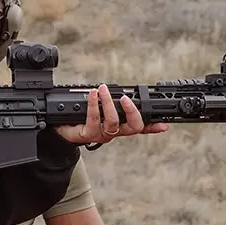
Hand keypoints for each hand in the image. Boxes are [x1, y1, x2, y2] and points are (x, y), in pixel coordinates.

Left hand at [54, 84, 168, 144]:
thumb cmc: (82, 117)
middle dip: (133, 112)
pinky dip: (94, 103)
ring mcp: (102, 134)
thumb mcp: (101, 109)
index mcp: (120, 126)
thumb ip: (113, 103)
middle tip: (126, 99)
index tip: (163, 124)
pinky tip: (93, 94)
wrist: (62, 130)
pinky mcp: (88, 134)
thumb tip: (123, 91)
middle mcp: (114, 132)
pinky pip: (94, 118)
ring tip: (103, 90)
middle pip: (133, 127)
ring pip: (113, 121)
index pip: (141, 127)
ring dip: (109, 103)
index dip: (153, 127)